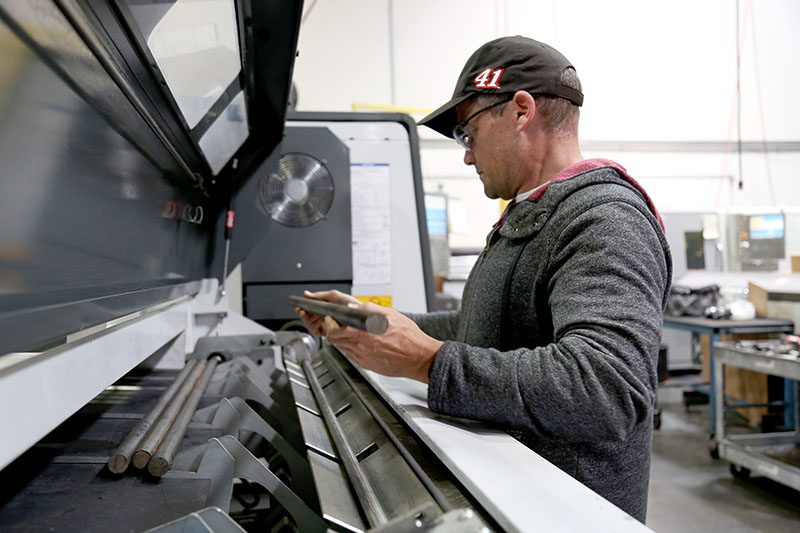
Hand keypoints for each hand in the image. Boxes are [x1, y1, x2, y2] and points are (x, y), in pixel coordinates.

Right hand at [294, 289, 360, 336]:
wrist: (361, 315)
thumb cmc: (351, 305)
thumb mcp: (335, 296)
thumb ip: (320, 295)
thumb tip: (307, 294)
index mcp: (324, 308)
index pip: (310, 310)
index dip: (303, 309)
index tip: (300, 307)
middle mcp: (324, 317)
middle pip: (308, 319)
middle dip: (304, 315)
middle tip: (302, 311)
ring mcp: (326, 325)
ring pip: (311, 326)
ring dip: (308, 321)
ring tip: (309, 315)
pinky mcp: (329, 332)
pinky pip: (318, 332)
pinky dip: (315, 327)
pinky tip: (318, 321)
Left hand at [324, 301, 443, 382]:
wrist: (420, 358)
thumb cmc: (410, 339)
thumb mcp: (391, 315)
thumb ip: (369, 309)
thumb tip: (355, 306)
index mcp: (365, 333)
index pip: (334, 331)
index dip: (330, 324)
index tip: (333, 319)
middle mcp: (361, 348)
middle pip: (335, 340)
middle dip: (334, 331)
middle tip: (339, 325)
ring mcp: (363, 358)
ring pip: (343, 348)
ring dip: (343, 339)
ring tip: (354, 332)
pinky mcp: (367, 365)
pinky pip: (352, 355)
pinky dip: (352, 348)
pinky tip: (363, 342)